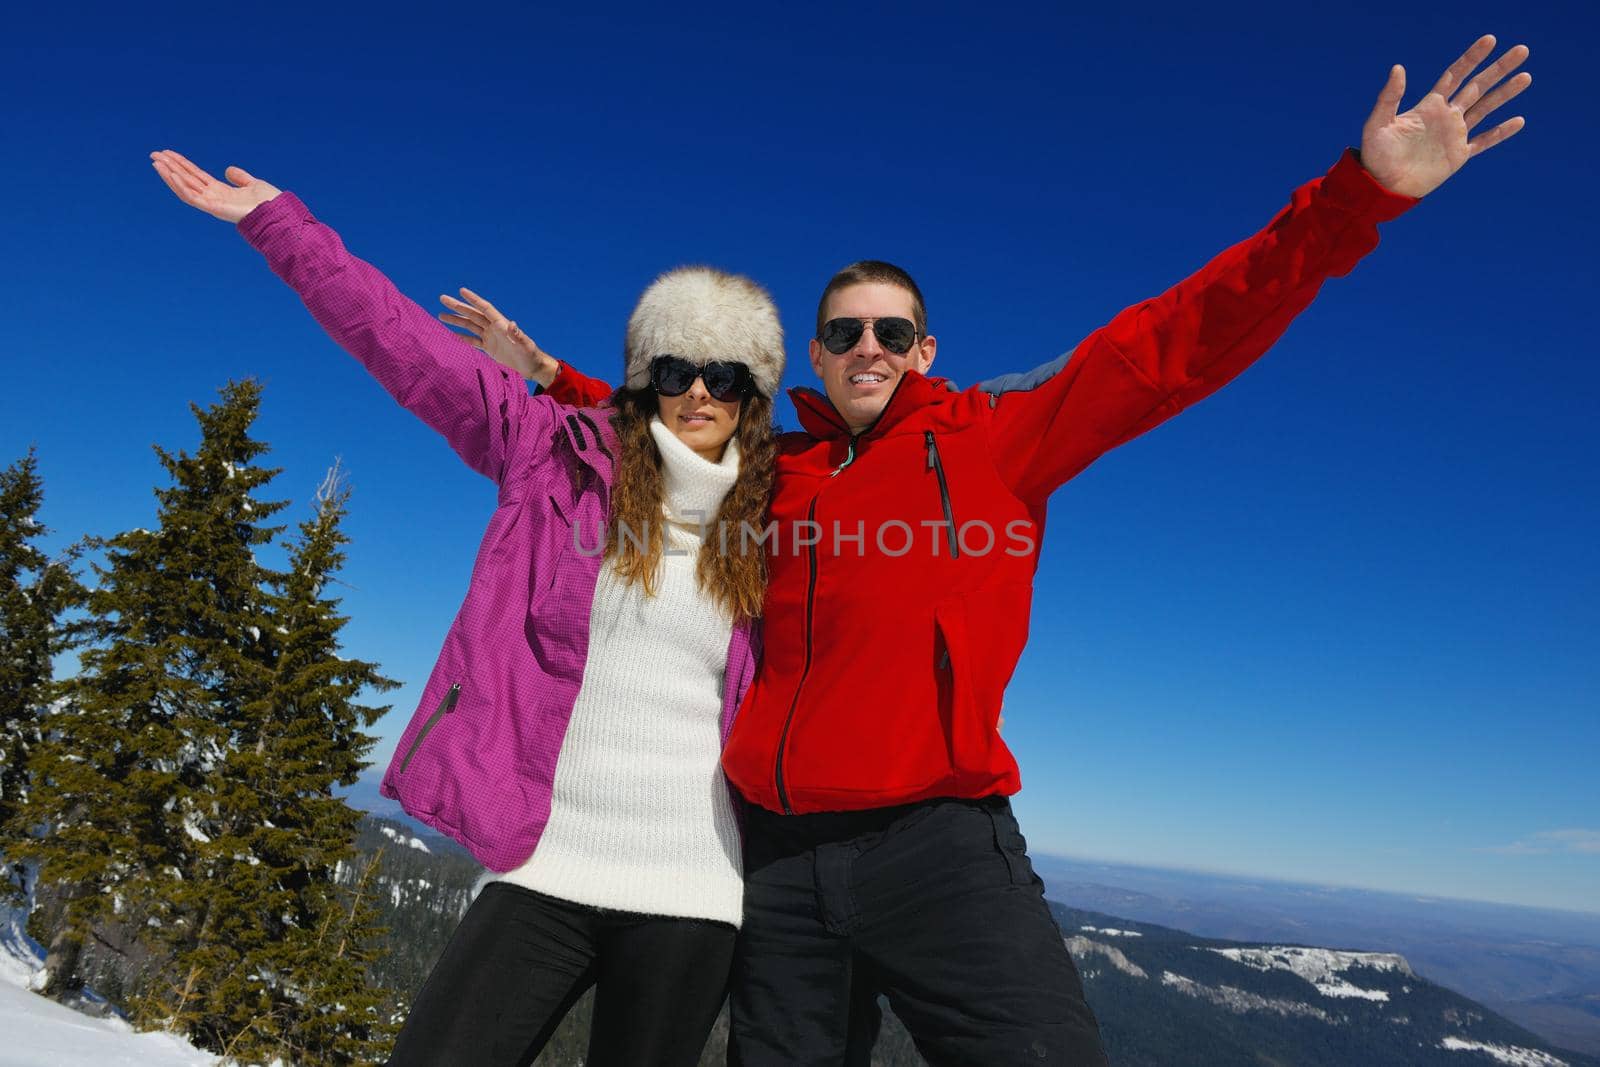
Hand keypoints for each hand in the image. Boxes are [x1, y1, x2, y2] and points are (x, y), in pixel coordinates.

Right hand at [150, 149, 281, 222]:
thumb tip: (228, 170)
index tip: (167, 153)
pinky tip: (170, 174)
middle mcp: (214, 198)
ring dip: (169, 175)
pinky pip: (192, 197)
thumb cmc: (270, 203)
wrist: (279, 214)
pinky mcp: (214, 209)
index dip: (182, 164)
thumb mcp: (252, 184)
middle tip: (154, 154)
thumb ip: (239, 177)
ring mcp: (213, 204)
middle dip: (170, 167)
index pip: (196, 175)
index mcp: (221, 192)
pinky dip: (180, 186)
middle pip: (187, 179)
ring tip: (156, 162)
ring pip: (185, 187)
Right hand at [438, 288, 560, 386]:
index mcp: (501, 324)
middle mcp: (494, 328)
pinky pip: (472, 340)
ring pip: (470, 325)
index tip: (461, 290)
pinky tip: (451, 333)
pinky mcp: (489, 348)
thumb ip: (517, 335)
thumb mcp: (525, 345)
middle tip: (442, 298)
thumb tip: (512, 323)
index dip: (473, 299)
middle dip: (458, 306)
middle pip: (472, 314)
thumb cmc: (530, 355)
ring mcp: (490, 337)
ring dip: (456, 320)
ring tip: (441, 315)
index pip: (484, 308)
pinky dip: (462, 336)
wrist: (531, 367)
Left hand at [1359, 35, 1529, 198]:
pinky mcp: (1458, 155)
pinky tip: (1519, 121)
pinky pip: (1484, 141)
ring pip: (1486, 109)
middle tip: (1522, 50)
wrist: (1383, 186)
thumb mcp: (1378, 123)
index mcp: (1429, 105)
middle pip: (1477, 86)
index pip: (1456, 74)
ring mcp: (1454, 135)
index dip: (1472, 57)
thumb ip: (1389, 97)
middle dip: (1498, 69)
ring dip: (1505, 93)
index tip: (1490, 40)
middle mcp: (1446, 116)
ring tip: (1526, 76)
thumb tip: (1398, 67)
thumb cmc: (1376, 155)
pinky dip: (1500, 132)